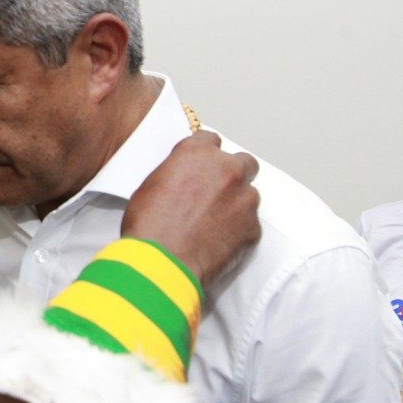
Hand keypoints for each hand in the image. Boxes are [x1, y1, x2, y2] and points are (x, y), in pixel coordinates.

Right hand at [121, 131, 259, 284]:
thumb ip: (177, 172)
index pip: (210, 140)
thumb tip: (183, 179)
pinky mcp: (253, 226)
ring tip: (214, 223)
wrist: (161, 262)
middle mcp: (226, 169)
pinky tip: (218, 241)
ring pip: (249, 194)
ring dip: (236, 203)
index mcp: (197, 153)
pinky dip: (238, 230)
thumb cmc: (149, 226)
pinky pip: (250, 223)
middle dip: (232, 174)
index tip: (203, 166)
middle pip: (242, 162)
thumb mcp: (151, 184)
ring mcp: (244, 197)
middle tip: (215, 193)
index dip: (206, 155)